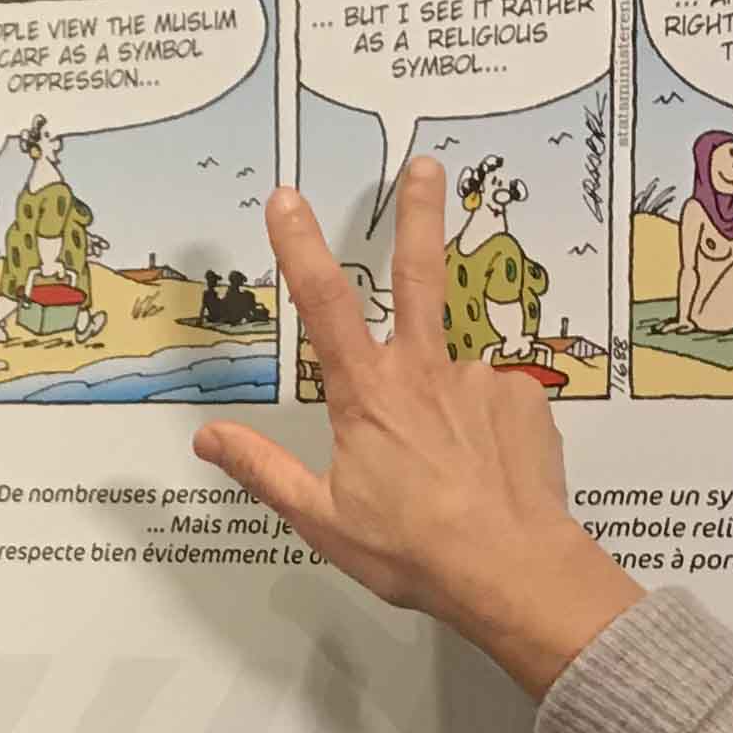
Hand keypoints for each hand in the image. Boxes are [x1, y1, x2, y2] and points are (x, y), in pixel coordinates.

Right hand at [195, 158, 642, 696]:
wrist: (510, 569)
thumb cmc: (410, 549)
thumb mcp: (322, 518)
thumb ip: (264, 469)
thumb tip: (206, 438)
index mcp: (367, 393)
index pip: (323, 304)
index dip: (300, 246)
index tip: (287, 196)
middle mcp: (425, 370)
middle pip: (419, 273)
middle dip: (416, 213)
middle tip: (426, 163)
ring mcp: (480, 380)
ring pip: (453, 376)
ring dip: (449, 406)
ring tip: (454, 473)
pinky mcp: (525, 400)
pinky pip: (495, 405)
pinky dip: (486, 431)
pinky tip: (486, 473)